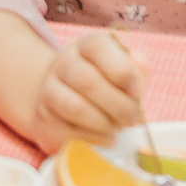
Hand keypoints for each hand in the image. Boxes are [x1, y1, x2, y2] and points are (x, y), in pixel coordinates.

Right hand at [31, 31, 148, 144]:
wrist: (64, 101)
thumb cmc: (104, 85)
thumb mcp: (123, 71)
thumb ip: (137, 67)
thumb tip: (140, 66)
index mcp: (86, 47)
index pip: (98, 47)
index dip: (122, 70)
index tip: (137, 91)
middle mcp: (63, 63)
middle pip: (88, 82)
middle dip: (119, 105)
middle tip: (133, 118)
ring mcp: (49, 90)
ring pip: (76, 108)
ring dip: (106, 123)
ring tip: (119, 127)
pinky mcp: (45, 118)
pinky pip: (71, 132)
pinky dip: (96, 138)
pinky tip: (107, 136)